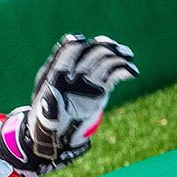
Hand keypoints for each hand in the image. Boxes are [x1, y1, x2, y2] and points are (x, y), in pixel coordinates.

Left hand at [27, 34, 137, 164]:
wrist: (57, 137)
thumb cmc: (45, 126)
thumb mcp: (44, 121)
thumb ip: (49, 109)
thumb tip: (53, 93)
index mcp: (55, 74)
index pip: (64, 54)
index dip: (71, 45)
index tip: (79, 40)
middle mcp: (73, 73)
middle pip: (88, 52)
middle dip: (101, 47)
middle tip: (115, 49)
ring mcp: (88, 80)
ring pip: (104, 61)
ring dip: (116, 55)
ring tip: (128, 56)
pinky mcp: (100, 89)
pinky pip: (113, 76)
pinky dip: (123, 71)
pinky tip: (133, 71)